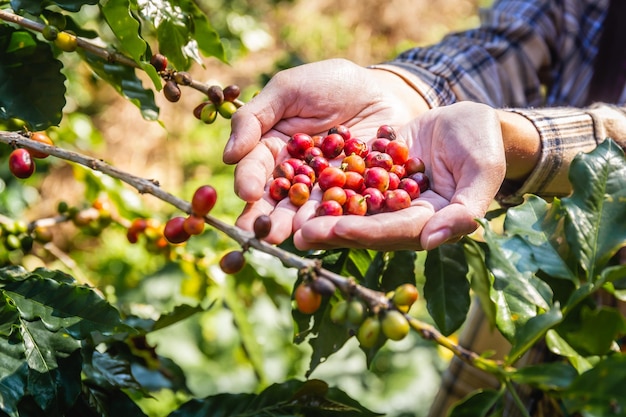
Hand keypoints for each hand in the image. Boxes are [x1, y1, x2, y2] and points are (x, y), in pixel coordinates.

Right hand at [224, 59, 427, 241]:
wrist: (384, 90)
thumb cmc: (330, 83)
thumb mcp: (289, 90)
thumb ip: (255, 118)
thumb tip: (228, 156)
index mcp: (272, 148)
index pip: (255, 167)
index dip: (249, 179)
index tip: (248, 192)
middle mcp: (294, 174)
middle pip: (276, 197)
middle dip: (267, 216)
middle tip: (260, 234)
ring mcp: (323, 188)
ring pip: (305, 208)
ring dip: (296, 225)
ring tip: (290, 239)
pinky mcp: (352, 195)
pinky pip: (342, 208)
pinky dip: (334, 219)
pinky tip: (329, 230)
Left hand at [290, 101, 506, 250]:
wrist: (466, 122)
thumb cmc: (483, 145)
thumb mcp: (482, 172)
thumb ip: (464, 209)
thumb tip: (432, 241)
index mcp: (427, 222)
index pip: (394, 231)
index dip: (367, 232)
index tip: (338, 231)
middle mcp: (399, 215)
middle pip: (363, 227)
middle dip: (332, 231)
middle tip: (297, 234)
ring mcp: (382, 197)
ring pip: (347, 208)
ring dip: (319, 214)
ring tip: (289, 217)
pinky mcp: (369, 175)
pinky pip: (343, 182)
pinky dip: (320, 185)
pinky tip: (294, 183)